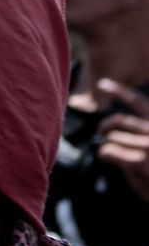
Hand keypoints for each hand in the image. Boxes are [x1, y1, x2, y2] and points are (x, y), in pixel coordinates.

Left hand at [96, 79, 148, 202]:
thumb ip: (144, 132)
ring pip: (111, 137)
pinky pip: (109, 151)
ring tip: (109, 150)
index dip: (119, 91)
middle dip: (106, 127)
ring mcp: (148, 146)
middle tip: (102, 133)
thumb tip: (120, 129)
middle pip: (118, 121)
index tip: (103, 84)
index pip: (138, 103)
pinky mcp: (139, 161)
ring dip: (107, 144)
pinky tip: (107, 156)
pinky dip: (105, 154)